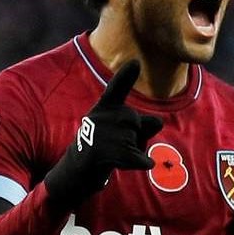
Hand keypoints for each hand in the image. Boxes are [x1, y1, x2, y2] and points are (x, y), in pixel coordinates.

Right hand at [44, 60, 162, 209]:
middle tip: (115, 147)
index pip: (116, 89)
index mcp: (104, 107)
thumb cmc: (103, 147)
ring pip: (138, 142)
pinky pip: (139, 158)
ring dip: (134, 153)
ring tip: (114, 156)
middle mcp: (100, 117)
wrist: (75, 172)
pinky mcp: (104, 154)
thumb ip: (142, 124)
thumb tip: (158, 122)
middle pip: (138, 123)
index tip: (135, 62)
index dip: (126, 76)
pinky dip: (142, 163)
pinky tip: (134, 165)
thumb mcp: (121, 131)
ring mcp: (101, 135)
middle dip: (137, 137)